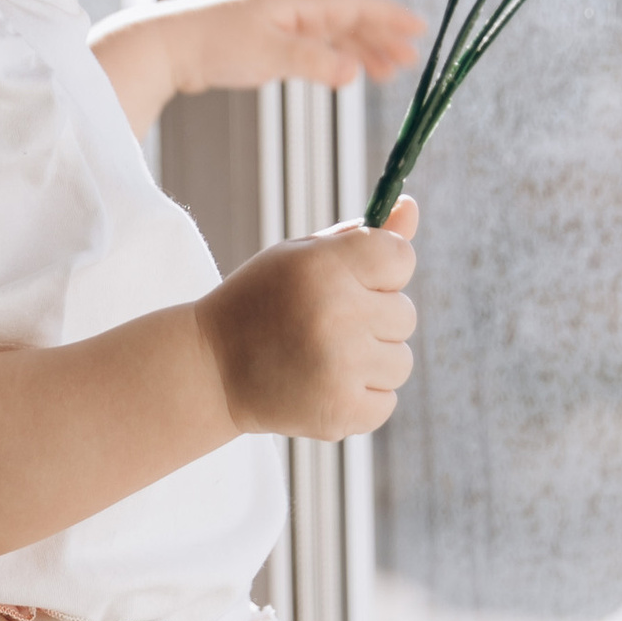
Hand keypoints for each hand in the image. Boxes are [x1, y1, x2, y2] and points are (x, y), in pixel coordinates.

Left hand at [171, 0, 424, 92]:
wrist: (165, 45)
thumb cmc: (213, 46)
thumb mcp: (268, 56)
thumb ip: (313, 64)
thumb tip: (354, 73)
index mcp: (298, 2)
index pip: (355, 4)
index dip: (389, 17)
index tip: (418, 30)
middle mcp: (293, 5)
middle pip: (349, 18)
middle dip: (381, 36)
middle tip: (410, 60)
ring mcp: (279, 21)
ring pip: (332, 32)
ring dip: (361, 49)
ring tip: (386, 72)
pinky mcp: (265, 38)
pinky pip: (313, 43)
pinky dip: (335, 56)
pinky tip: (344, 71)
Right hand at [200, 198, 417, 439]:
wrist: (210, 370)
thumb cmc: (261, 303)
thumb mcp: (300, 257)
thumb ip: (360, 237)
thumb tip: (411, 208)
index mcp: (324, 267)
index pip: (402, 258)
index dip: (382, 272)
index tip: (353, 282)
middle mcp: (336, 315)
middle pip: (405, 314)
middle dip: (373, 320)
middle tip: (324, 326)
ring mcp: (340, 367)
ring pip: (401, 362)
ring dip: (371, 363)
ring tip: (323, 360)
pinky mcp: (341, 412)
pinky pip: (387, 402)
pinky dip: (361, 399)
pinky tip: (322, 387)